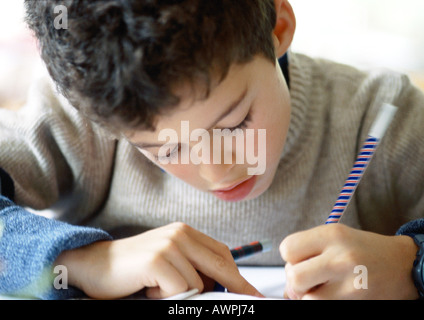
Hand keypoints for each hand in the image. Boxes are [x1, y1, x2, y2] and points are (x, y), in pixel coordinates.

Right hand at [55, 222, 262, 298]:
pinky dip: (165, 296)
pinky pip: (180, 290)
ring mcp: (169, 245)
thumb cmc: (134, 269)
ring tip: (156, 287)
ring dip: (181, 294)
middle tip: (250, 300)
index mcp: (185, 232)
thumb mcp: (169, 261)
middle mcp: (180, 234)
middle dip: (235, 288)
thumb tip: (222, 287)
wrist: (95, 265)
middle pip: (220, 265)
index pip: (222, 254)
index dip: (237, 276)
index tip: (252, 293)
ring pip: (198, 284)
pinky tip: (147, 288)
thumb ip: (194, 267)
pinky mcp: (157, 260)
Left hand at [280, 224, 418, 299]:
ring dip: (308, 295)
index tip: (300, 260)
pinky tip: (331, 294)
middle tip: (308, 279)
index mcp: (331, 234)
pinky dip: (320, 301)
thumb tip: (287, 289)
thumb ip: (308, 253)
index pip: (288, 248)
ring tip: (321, 288)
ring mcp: (349, 281)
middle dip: (295, 280)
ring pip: (306, 297)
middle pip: (293, 276)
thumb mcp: (335, 238)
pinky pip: (322, 305)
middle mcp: (340, 256)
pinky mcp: (355, 299)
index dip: (289, 257)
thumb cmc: (362, 250)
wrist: (403, 265)